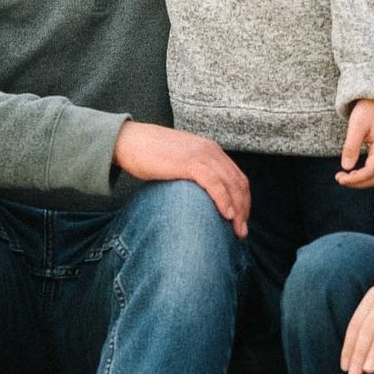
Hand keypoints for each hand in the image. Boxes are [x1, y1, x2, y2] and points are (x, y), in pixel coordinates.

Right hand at [112, 120, 249, 235]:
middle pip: (239, 183)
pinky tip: (227, 215)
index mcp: (210, 150)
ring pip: (231, 184)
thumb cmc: (149, 154)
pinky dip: (224, 200)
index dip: (244, 201)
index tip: (240, 221)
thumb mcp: (179, 161)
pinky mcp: (190, 162)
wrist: (129, 141)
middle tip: (241, 232)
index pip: (238, 178)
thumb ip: (193, 173)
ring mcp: (201, 155)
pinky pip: (215, 184)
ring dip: (238, 210)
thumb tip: (199, 198)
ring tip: (237, 230)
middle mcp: (211, 151)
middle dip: (244, 210)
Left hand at [337, 98, 373, 187]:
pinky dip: (363, 176)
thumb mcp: (356, 127)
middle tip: (339, 179)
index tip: (339, 178)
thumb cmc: (367, 111)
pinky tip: (351, 172)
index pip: (369, 172)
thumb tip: (346, 167)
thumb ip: (351, 147)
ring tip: (344, 177)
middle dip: (357, 183)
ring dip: (360, 181)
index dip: (354, 179)